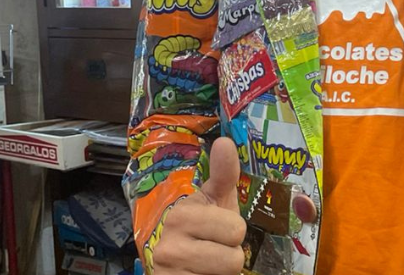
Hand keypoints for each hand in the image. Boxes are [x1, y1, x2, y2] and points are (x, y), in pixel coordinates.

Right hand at [152, 138, 246, 274]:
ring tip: (206, 265)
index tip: (217, 229)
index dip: (233, 232)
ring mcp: (166, 271)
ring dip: (221, 272)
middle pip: (234, 258)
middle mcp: (169, 245)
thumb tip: (224, 141)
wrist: (172, 265)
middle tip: (214, 249)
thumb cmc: (201, 229)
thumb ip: (223, 174)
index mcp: (182, 215)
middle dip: (230, 255)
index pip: (236, 230)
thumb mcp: (214, 200)